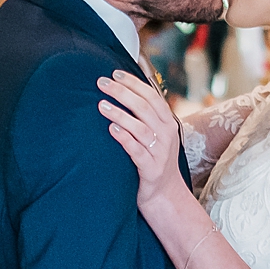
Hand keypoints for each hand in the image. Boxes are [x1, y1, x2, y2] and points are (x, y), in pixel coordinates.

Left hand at [97, 70, 183, 210]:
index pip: (152, 96)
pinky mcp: (150, 170)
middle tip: (102, 83)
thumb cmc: (154, 160)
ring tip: (101, 105)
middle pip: (145, 108)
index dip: (134, 83)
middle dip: (123, 92)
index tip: (115, 73)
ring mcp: (160, 153)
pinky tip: (111, 129)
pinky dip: (125, 138)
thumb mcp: (157, 135)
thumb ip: (146, 116)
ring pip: (141, 128)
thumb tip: (126, 90)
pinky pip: (137, 151)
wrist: (165, 195)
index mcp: (168, 123)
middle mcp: (166, 135)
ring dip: (120, 114)